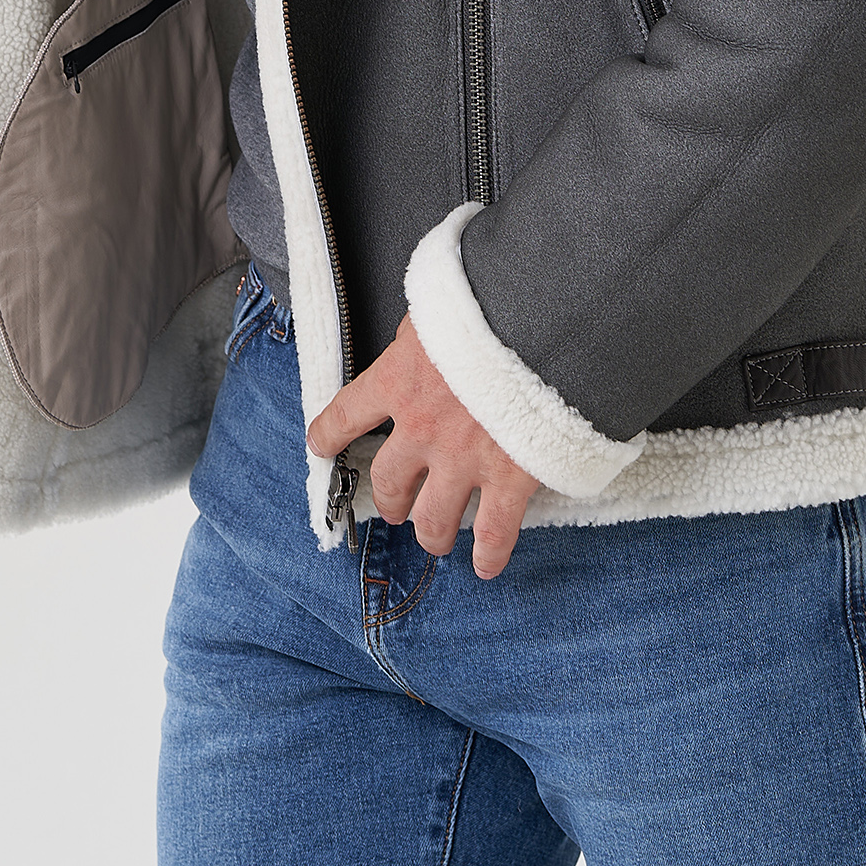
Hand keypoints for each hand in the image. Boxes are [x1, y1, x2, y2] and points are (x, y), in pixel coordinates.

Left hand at [307, 314, 538, 579]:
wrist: (545, 317)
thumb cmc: (492, 299)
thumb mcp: (436, 304)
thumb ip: (421, 336)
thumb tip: (421, 336)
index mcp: (398, 379)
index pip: (345, 415)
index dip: (328, 436)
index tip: (319, 445)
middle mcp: (422, 428)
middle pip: (390, 483)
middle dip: (392, 500)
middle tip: (398, 506)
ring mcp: (465, 458)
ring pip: (433, 520)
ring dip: (432, 534)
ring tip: (435, 538)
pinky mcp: (510, 476)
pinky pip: (495, 534)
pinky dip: (489, 557)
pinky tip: (486, 566)